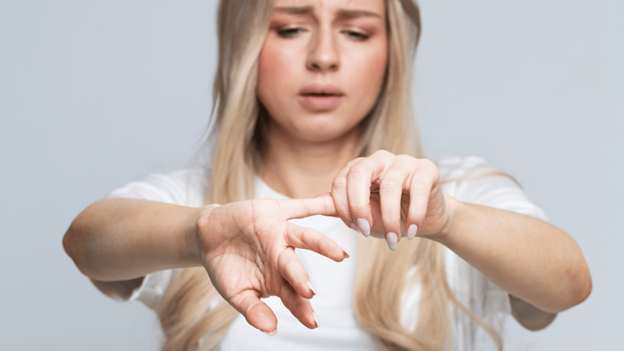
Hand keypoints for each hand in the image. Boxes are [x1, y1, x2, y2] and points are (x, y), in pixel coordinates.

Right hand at [194, 197, 347, 334]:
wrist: (208, 236)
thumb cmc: (225, 268)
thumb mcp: (236, 293)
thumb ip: (253, 310)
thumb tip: (271, 329)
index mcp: (278, 280)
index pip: (293, 297)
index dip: (302, 309)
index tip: (312, 322)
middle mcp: (284, 257)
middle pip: (297, 269)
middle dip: (302, 280)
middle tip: (310, 292)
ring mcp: (282, 234)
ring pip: (306, 238)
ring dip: (323, 245)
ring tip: (340, 254)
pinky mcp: (277, 212)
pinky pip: (301, 206)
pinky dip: (319, 203)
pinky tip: (336, 202)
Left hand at [330, 150, 455, 249]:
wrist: (426, 219)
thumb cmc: (391, 215)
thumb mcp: (363, 215)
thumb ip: (340, 208)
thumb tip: (313, 202)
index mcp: (359, 168)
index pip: (340, 181)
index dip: (343, 207)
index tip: (355, 229)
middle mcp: (378, 159)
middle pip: (359, 173)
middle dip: (358, 206)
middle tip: (365, 232)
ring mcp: (403, 161)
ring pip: (389, 185)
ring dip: (389, 218)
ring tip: (393, 241)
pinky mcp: (426, 169)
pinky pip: (417, 190)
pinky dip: (414, 215)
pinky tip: (411, 232)